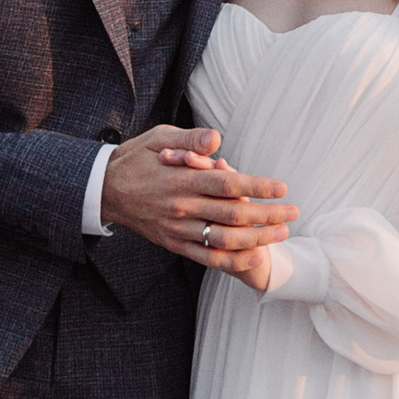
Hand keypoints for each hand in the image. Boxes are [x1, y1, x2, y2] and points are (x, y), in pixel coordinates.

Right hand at [101, 126, 296, 267]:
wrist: (105, 190)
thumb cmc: (138, 158)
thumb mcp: (159, 137)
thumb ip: (190, 140)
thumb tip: (217, 140)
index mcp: (181, 179)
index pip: (227, 184)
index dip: (257, 187)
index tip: (282, 188)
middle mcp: (181, 207)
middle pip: (232, 214)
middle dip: (267, 215)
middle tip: (293, 212)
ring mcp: (178, 229)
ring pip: (224, 240)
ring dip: (257, 239)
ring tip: (281, 233)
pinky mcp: (174, 244)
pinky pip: (207, 258)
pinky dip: (233, 260)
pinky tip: (255, 256)